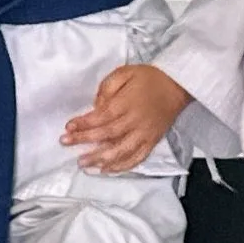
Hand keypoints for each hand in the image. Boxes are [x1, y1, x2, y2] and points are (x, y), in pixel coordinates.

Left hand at [62, 63, 189, 174]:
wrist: (177, 86)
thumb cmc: (147, 78)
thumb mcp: (125, 72)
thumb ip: (107, 88)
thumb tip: (96, 106)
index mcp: (128, 102)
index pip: (102, 116)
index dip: (84, 123)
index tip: (68, 127)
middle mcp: (136, 121)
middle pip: (108, 135)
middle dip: (85, 141)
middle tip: (66, 143)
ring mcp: (145, 134)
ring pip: (122, 151)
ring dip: (101, 159)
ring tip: (83, 164)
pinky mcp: (152, 141)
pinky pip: (137, 158)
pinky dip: (122, 166)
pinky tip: (106, 170)